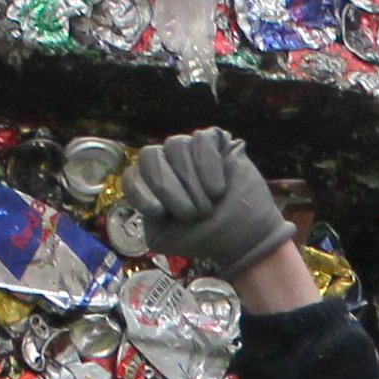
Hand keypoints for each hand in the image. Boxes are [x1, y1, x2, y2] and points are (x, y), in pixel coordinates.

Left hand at [125, 127, 295, 278]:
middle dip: (168, 187)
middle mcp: (167, 164)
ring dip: (192, 181)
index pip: (131, 176)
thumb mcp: (164, 238)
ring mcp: (190, 150)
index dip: (142, 192)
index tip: (161, 213)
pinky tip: (219, 188)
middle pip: (149, 155)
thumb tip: (148, 199)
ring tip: (209, 204)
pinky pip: (201, 140)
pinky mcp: (216, 141)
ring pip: (175, 145)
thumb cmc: (206, 238)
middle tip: (191, 213)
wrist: (246, 239)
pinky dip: (208, 165)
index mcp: (151, 186)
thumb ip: (145, 218)